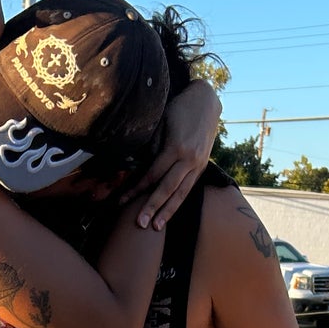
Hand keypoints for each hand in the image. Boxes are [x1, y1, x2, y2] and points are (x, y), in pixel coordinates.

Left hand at [134, 78, 220, 230]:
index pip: (152, 174)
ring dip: (168, 211)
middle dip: (152, 207)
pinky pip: (189, 187)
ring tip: (156, 227)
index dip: (137, 188)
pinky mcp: (203, 166)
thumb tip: (141, 167)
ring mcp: (198, 164)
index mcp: (176, 147)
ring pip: (181, 193)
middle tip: (140, 224)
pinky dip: (178, 201)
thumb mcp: (162, 123)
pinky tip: (169, 212)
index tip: (122, 200)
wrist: (206, 100)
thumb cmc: (179, 108)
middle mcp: (189, 159)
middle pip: (167, 188)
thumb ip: (153, 146)